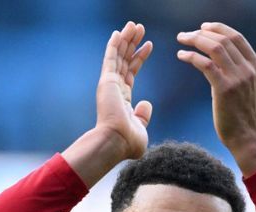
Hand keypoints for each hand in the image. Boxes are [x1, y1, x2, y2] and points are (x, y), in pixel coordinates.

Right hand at [96, 21, 154, 160]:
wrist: (115, 142)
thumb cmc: (127, 143)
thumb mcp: (140, 128)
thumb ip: (143, 116)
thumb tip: (146, 104)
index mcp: (121, 99)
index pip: (131, 72)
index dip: (139, 58)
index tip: (148, 45)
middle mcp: (114, 89)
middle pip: (124, 60)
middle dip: (132, 43)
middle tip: (139, 28)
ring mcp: (109, 84)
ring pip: (118, 56)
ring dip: (126, 39)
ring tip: (133, 25)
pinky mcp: (106, 81)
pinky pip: (111, 58)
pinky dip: (114, 45)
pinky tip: (119, 32)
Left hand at [176, 22, 255, 174]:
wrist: (249, 138)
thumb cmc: (254, 115)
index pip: (237, 37)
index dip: (219, 29)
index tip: (203, 27)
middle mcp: (249, 69)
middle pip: (224, 39)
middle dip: (203, 32)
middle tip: (186, 34)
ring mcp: (237, 78)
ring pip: (215, 48)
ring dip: (195, 40)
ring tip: (181, 40)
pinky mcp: (223, 89)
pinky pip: (206, 65)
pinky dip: (192, 57)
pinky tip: (181, 55)